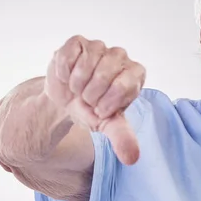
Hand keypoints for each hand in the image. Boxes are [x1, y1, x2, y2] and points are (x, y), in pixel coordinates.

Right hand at [44, 35, 145, 164]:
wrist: (67, 102)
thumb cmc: (93, 111)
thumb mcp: (108, 126)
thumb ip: (123, 138)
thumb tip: (132, 159)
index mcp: (135, 75)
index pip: (123, 86)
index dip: (106, 103)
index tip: (101, 109)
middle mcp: (121, 57)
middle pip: (105, 74)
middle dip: (90, 94)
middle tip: (88, 99)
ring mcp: (100, 47)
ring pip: (87, 63)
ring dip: (77, 84)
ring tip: (78, 89)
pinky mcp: (78, 42)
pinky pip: (69, 54)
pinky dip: (64, 71)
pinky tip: (67, 77)